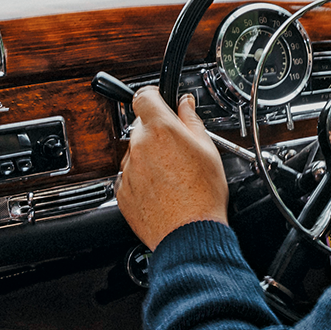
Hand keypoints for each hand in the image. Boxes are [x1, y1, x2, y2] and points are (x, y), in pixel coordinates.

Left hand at [116, 87, 228, 248]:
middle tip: (177, 150)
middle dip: (156, 133)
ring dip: (149, 158)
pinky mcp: (122, 191)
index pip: (144, 97)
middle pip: (142, 128)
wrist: (189, 233)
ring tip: (173, 177)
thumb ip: (192, 120)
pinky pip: (130, 177)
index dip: (153, 97)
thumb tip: (185, 104)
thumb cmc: (203, 195)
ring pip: (136, 153)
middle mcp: (139, 147)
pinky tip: (162, 190)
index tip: (159, 102)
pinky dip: (142, 179)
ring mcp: (128, 170)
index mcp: (161, 130)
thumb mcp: (208, 149)